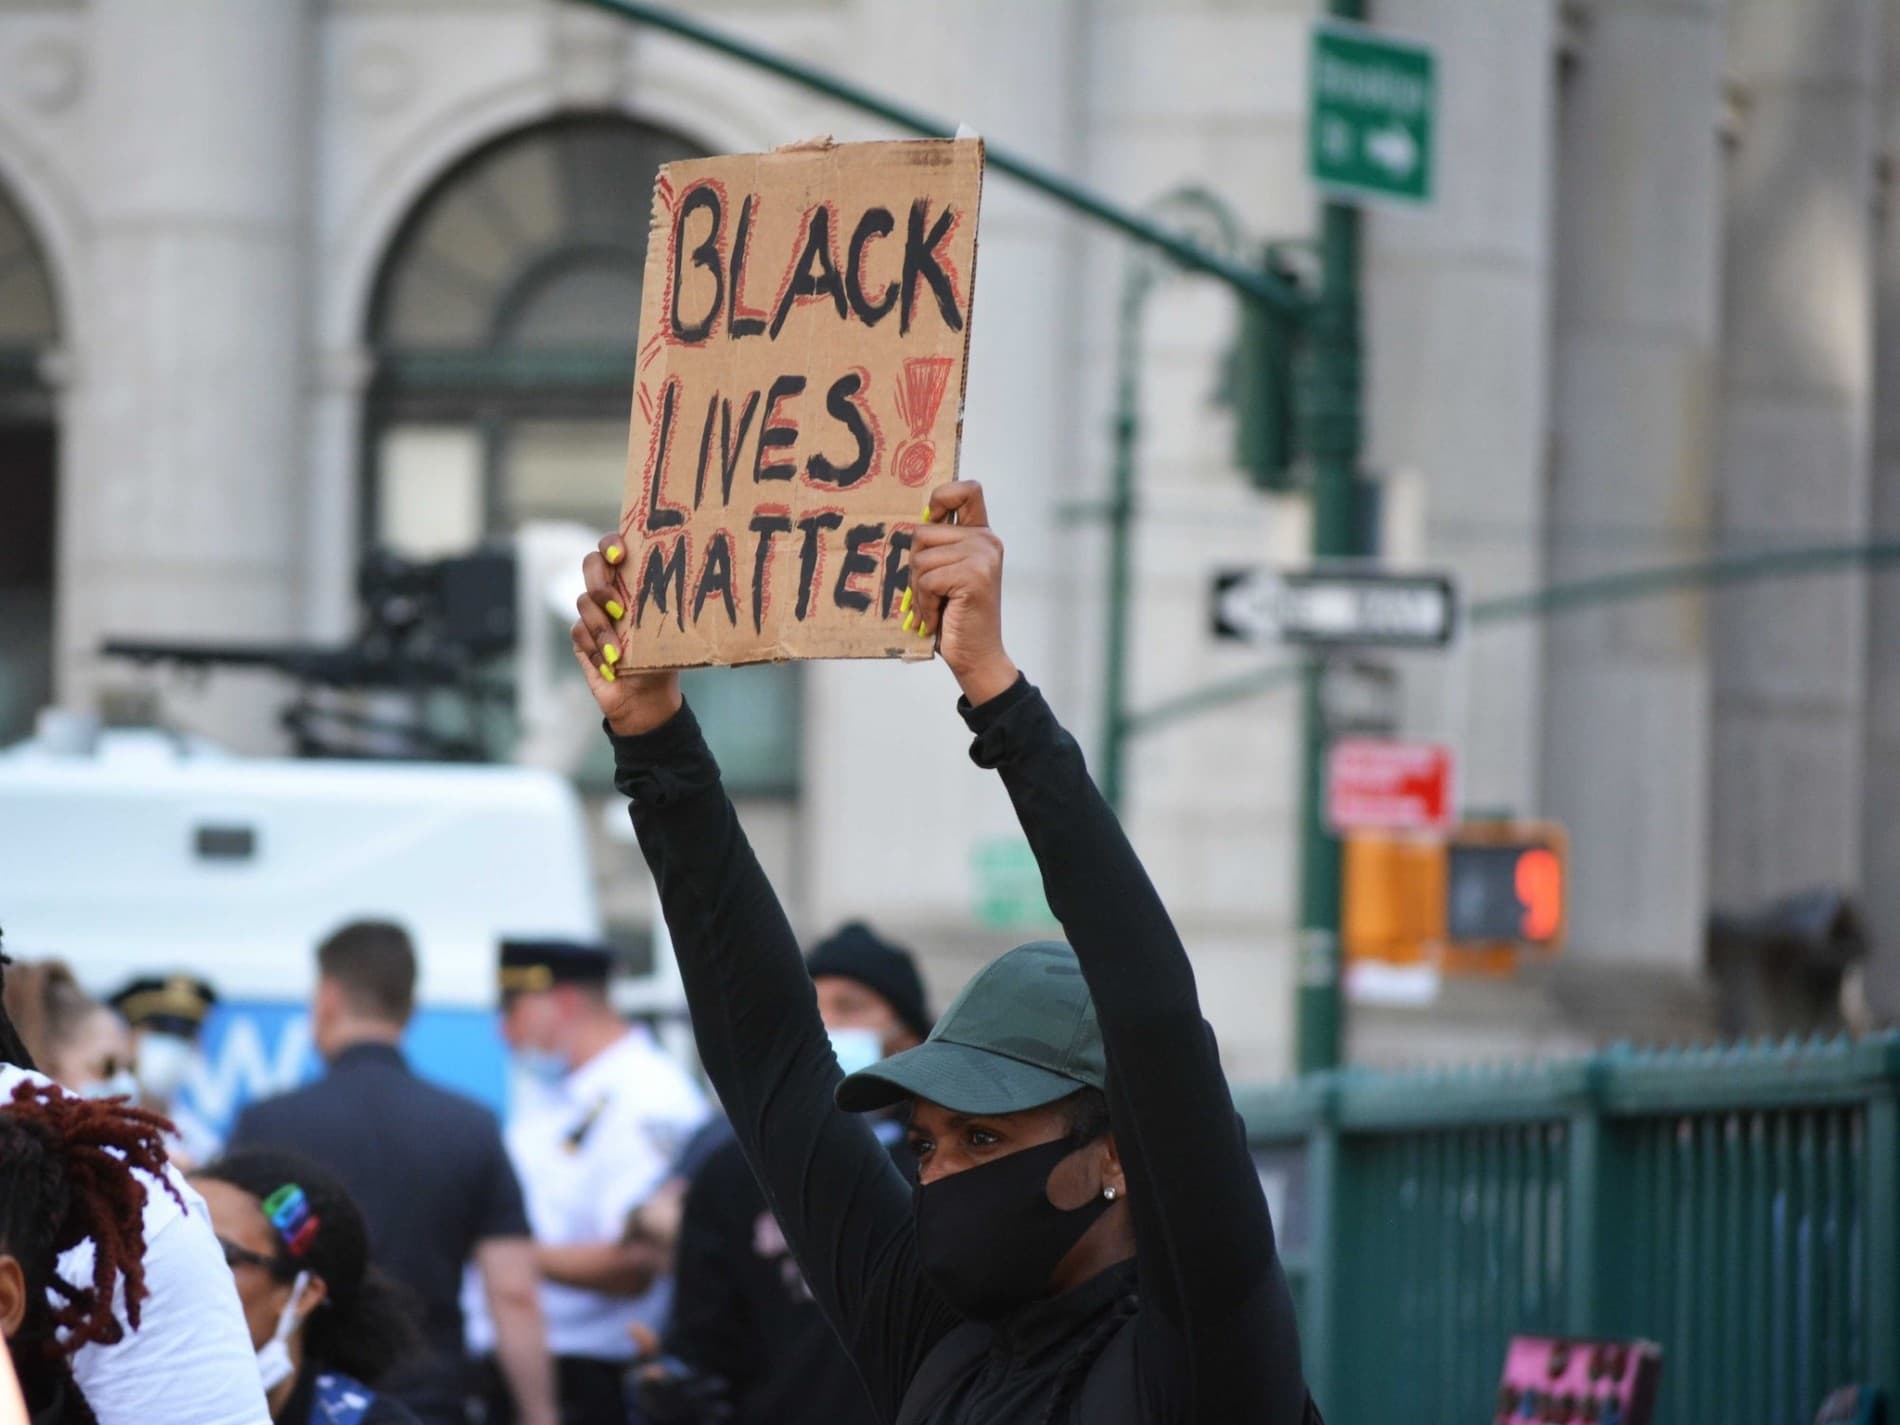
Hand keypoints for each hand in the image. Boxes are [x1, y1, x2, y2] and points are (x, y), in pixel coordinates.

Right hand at [571, 534, 682, 735]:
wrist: (646, 698)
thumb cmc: (663, 659)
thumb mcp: (669, 631)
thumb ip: (664, 609)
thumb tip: (683, 588)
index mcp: (633, 580)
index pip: (614, 547)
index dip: (611, 543)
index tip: (621, 556)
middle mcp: (610, 590)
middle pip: (590, 565)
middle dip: (601, 585)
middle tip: (619, 609)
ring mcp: (593, 612)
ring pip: (584, 602)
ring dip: (602, 629)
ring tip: (619, 653)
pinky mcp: (581, 636)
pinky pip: (579, 632)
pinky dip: (596, 651)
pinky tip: (611, 667)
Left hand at [909, 481, 1019, 705]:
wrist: (977, 656)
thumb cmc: (956, 617)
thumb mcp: (945, 573)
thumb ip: (937, 546)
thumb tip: (912, 526)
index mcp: (981, 535)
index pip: (966, 490)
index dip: (942, 496)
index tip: (932, 518)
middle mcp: (986, 541)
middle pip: (923, 532)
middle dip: (916, 566)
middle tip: (932, 593)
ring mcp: (983, 557)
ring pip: (921, 558)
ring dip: (919, 590)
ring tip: (936, 607)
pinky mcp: (974, 576)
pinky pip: (926, 580)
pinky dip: (924, 604)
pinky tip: (936, 618)